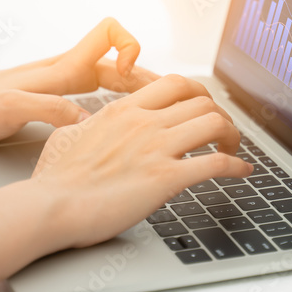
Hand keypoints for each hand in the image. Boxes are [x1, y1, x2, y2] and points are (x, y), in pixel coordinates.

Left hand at [0, 18, 159, 142]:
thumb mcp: (11, 109)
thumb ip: (48, 110)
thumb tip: (84, 121)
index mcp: (64, 67)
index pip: (110, 32)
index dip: (129, 46)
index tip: (128, 74)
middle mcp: (69, 69)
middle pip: (123, 60)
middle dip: (149, 77)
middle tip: (171, 102)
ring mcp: (65, 82)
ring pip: (115, 78)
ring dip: (139, 92)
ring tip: (161, 113)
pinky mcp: (59, 96)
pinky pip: (101, 93)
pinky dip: (120, 103)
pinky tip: (125, 124)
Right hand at [29, 75, 253, 248]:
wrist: (50, 207)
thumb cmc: (54, 180)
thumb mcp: (68, 136)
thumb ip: (87, 124)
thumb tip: (89, 123)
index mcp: (124, 110)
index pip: (175, 84)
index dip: (198, 93)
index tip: (203, 107)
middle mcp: (144, 123)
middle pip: (201, 100)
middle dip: (220, 114)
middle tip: (223, 132)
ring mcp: (156, 148)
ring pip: (213, 123)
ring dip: (232, 135)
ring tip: (233, 149)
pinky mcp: (165, 179)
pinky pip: (215, 163)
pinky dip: (236, 166)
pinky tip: (241, 173)